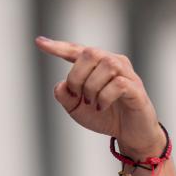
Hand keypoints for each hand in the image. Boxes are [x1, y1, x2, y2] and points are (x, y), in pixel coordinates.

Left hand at [35, 36, 164, 156]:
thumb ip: (65, 96)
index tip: (39, 42)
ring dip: (92, 88)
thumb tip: (61, 85)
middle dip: (77, 76)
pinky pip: (119, 84)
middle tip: (78, 96)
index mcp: (96, 66)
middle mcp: (113, 63)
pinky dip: (104, 97)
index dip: (57, 47)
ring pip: (106, 65)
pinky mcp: (136, 88)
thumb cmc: (104, 116)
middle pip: (90, 53)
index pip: (75, 50)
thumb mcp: (76, 109)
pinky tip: (101, 107)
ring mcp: (127, 74)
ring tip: (92, 103)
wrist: (129, 133)